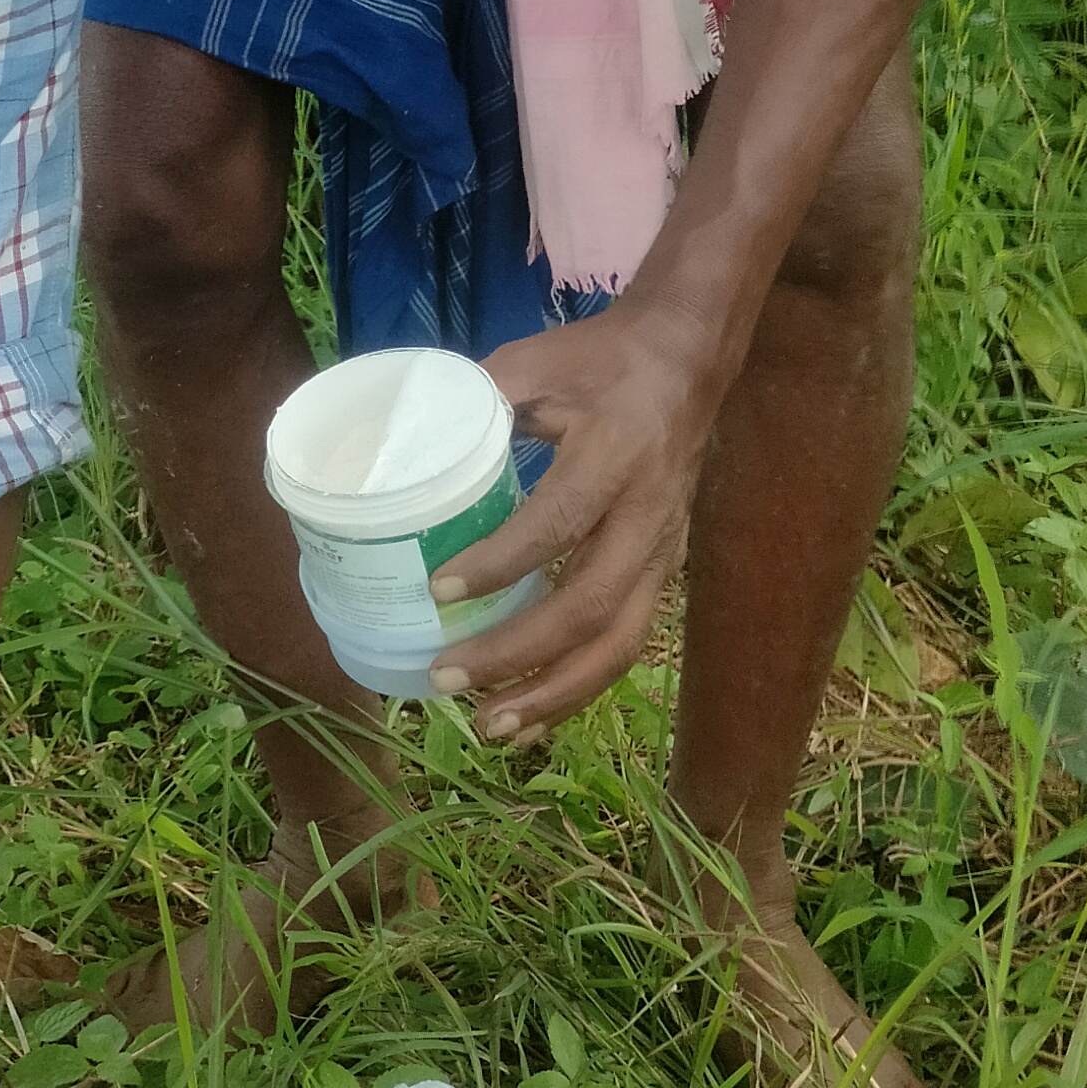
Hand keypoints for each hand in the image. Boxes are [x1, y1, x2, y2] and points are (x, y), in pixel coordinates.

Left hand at [426, 305, 720, 744]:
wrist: (688, 360)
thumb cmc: (601, 360)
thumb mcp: (535, 362)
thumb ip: (474, 401)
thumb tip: (398, 445)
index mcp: (615, 455)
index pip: (556, 524)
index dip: (497, 565)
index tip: (437, 592)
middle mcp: (647, 515)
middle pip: (590, 606)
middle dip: (518, 654)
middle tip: (447, 680)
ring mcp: (664, 551)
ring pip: (619, 642)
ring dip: (554, 692)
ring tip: (493, 727)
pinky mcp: (664, 572)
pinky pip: (627, 643)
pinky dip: (579, 688)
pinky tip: (534, 717)